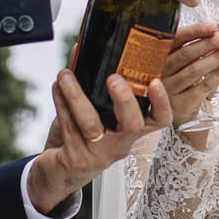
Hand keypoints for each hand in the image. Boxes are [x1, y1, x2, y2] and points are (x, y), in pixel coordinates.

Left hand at [27, 66, 173, 215]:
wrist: (57, 171)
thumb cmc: (81, 136)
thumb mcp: (95, 111)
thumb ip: (93, 82)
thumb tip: (86, 46)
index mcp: (132, 130)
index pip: (160, 120)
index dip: (162, 103)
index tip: (156, 81)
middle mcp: (121, 144)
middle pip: (132, 125)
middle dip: (124, 100)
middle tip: (113, 78)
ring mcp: (99, 155)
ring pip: (92, 125)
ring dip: (77, 96)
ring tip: (65, 75)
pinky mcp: (76, 160)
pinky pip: (69, 128)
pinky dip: (61, 103)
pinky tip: (56, 87)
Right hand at [161, 21, 218, 126]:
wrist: (177, 116)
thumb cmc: (182, 84)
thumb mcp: (181, 64)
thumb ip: (194, 49)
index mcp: (159, 56)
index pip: (176, 40)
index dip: (195, 31)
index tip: (213, 26)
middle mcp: (160, 72)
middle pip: (187, 54)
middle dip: (212, 42)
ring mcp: (169, 89)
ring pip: (196, 70)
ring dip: (218, 57)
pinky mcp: (181, 104)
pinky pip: (203, 86)